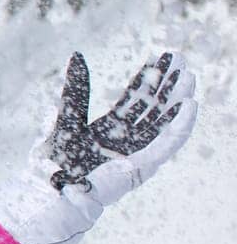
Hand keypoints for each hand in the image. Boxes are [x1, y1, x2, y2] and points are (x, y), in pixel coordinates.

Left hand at [43, 51, 194, 194]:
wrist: (53, 188)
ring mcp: (135, 153)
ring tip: (189, 77)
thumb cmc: (54, 159)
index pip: (134, 99)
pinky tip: (190, 105)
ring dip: (178, 100)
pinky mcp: (142, 166)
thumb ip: (76, 88)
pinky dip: (180, 126)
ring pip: (164, 123)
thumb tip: (77, 55)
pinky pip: (167, 144)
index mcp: (109, 129)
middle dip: (167, 84)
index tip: (160, 57)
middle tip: (180, 60)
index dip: (148, 78)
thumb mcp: (67, 115)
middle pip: (152, 107)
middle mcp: (125, 140)